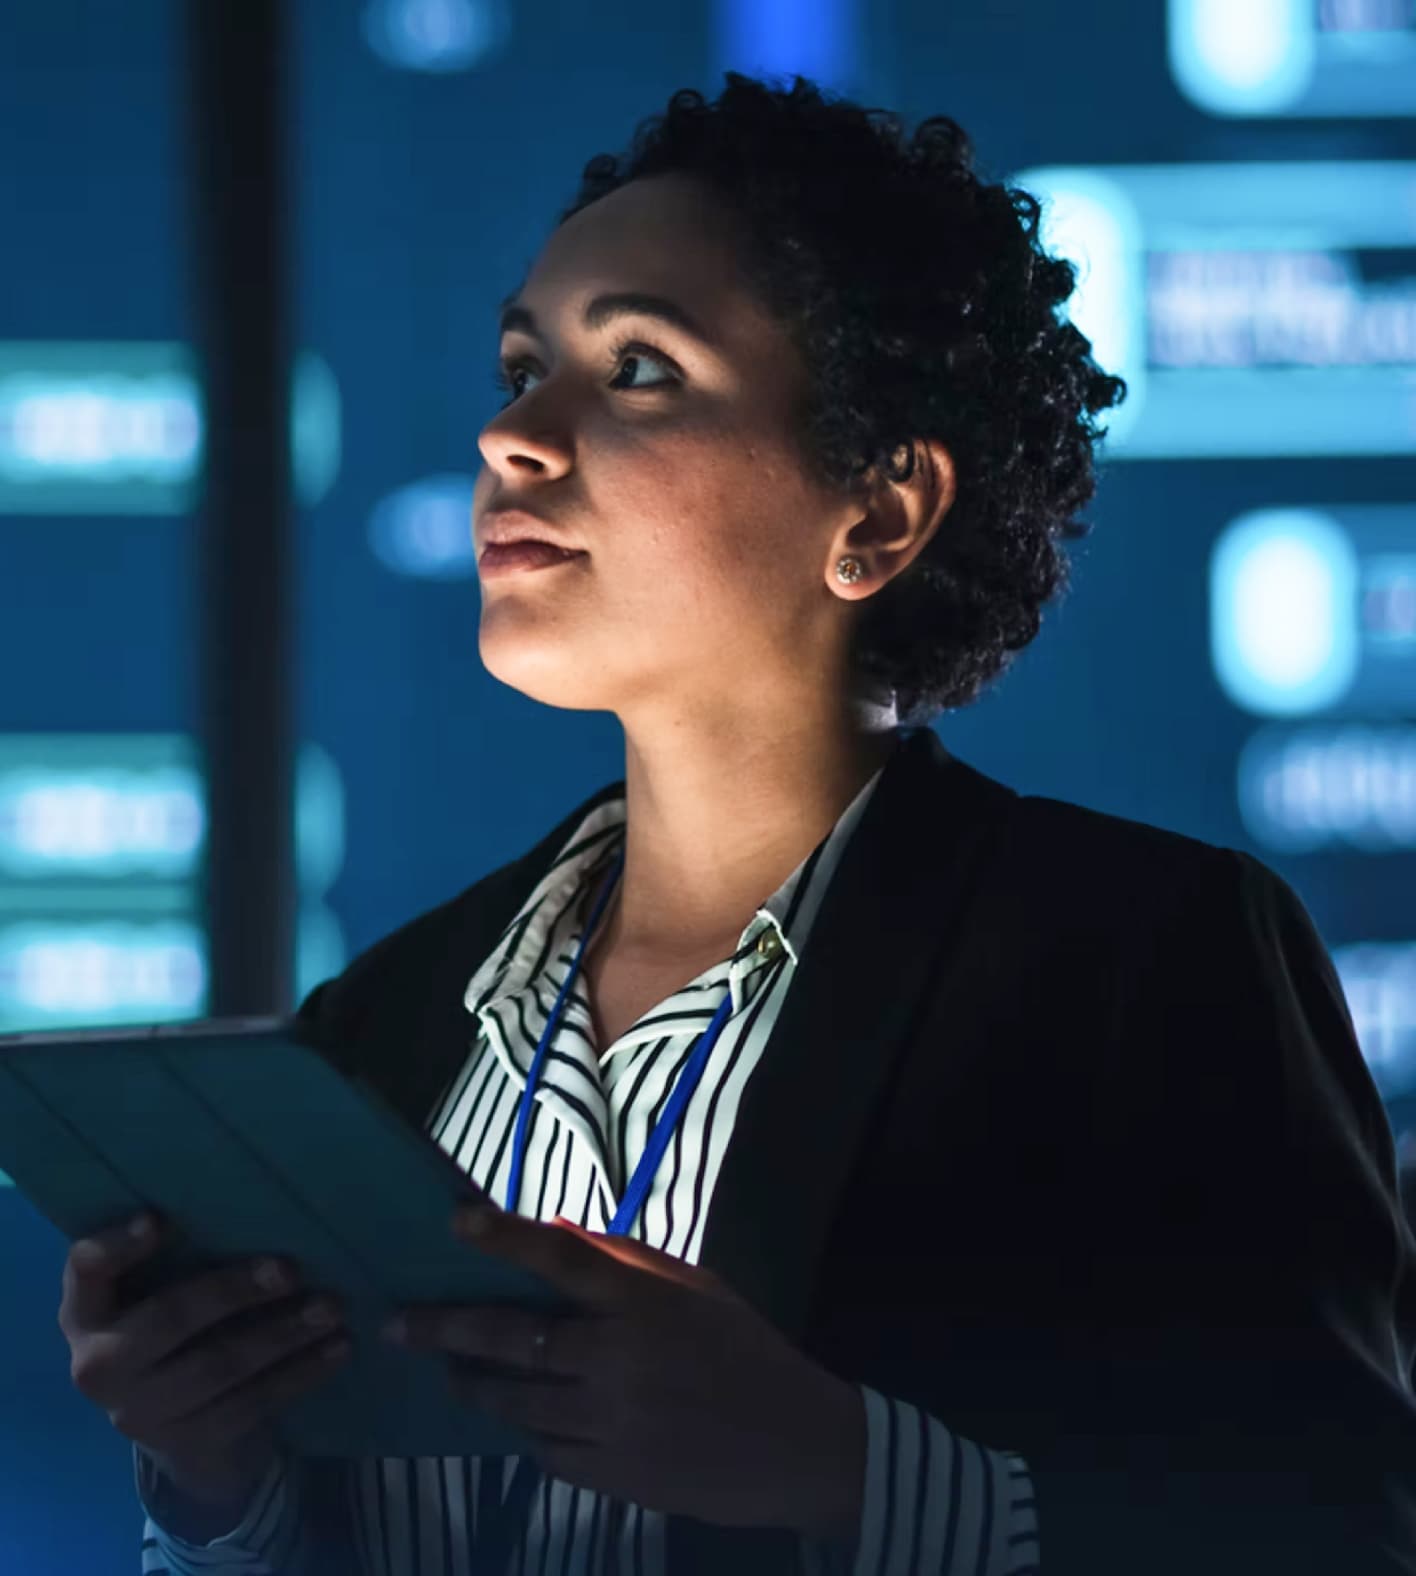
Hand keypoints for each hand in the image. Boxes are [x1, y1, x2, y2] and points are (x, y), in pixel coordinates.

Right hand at [58, 1210, 351, 1523]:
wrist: (181, 1426)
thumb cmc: (177, 1327)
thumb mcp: (161, 1290)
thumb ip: (184, 1253)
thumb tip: (254, 1193)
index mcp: (86, 1312)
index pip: (85, 1269)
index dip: (117, 1246)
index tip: (160, 1219)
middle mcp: (98, 1365)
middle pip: (169, 1318)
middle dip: (233, 1290)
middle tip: (291, 1268)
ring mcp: (139, 1412)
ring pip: (219, 1366)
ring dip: (283, 1333)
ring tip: (332, 1306)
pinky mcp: (186, 1444)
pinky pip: (251, 1404)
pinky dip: (300, 1373)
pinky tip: (337, 1348)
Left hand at [382, 1205, 864, 1537]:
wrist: (795, 1446)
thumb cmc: (744, 1350)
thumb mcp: (697, 1286)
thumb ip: (625, 1259)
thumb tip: (553, 1230)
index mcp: (643, 1302)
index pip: (559, 1257)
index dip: (503, 1236)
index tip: (455, 1221)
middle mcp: (615, 1359)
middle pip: (511, 1337)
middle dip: (445, 1328)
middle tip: (398, 1325)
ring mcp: (608, 1423)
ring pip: (514, 1401)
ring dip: (473, 1384)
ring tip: (449, 1374)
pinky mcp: (608, 1474)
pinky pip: (543, 1449)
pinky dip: (523, 1429)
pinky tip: (513, 1418)